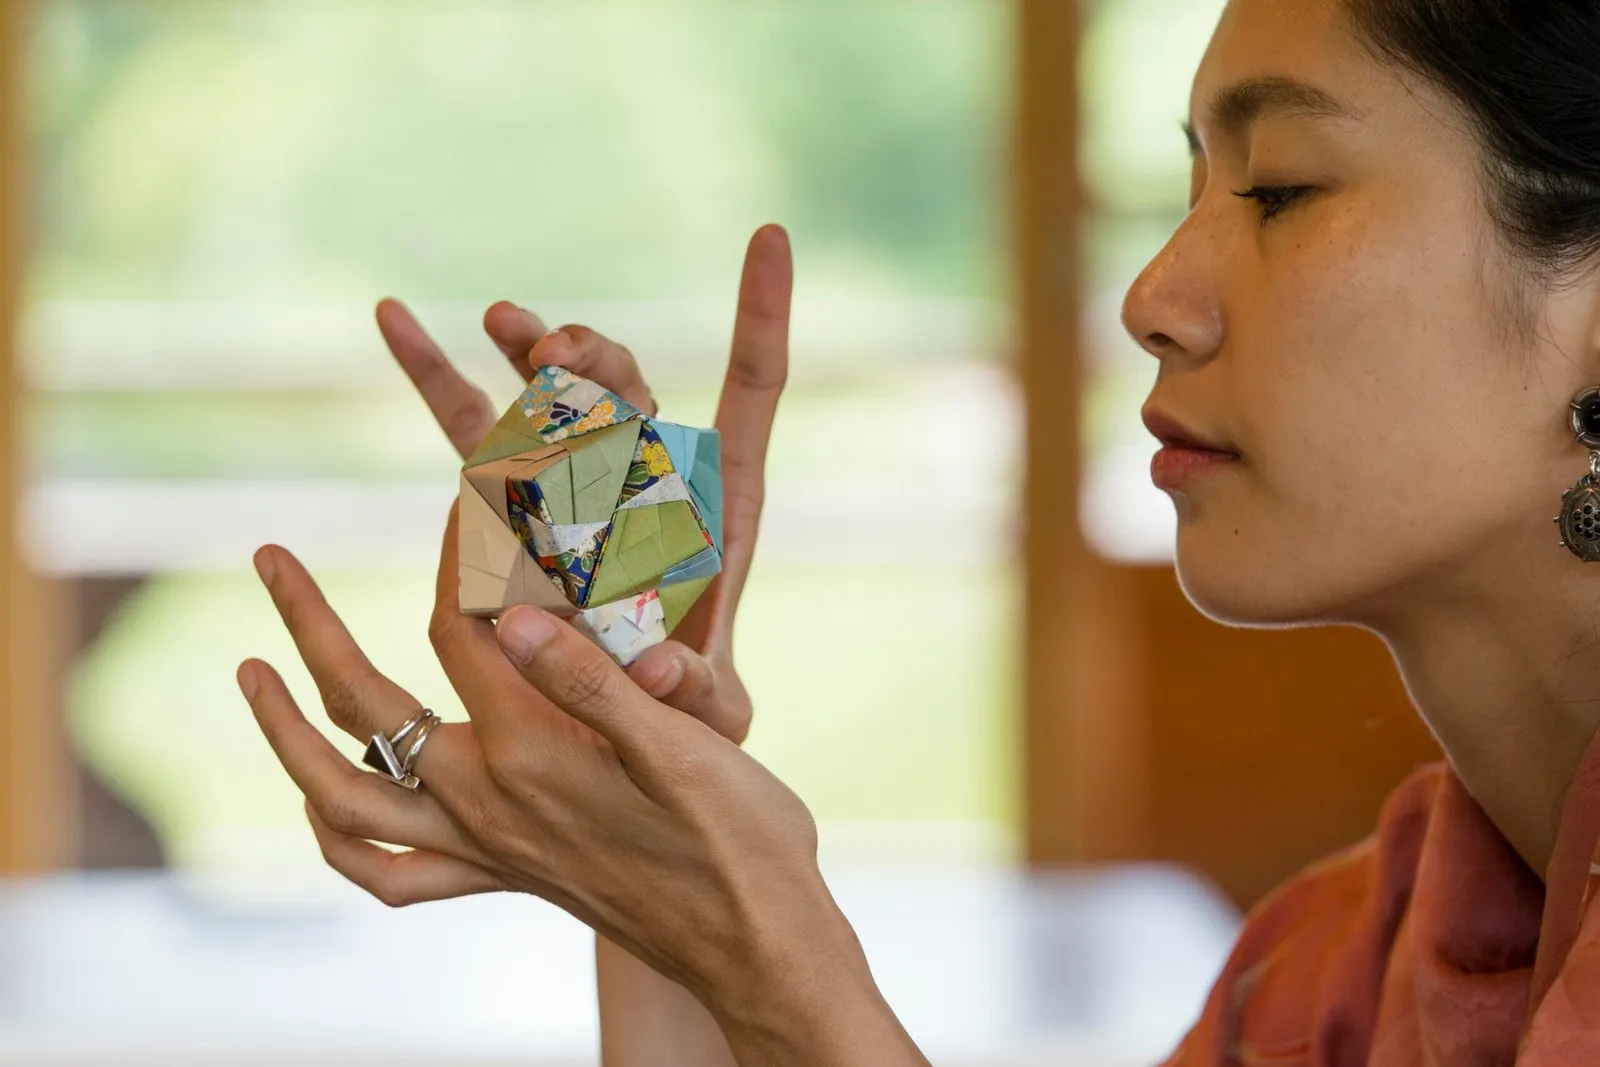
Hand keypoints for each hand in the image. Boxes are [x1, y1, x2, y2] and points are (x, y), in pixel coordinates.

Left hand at [237, 513, 887, 1042]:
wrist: (756, 945)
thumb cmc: (738, 839)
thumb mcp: (684, 746)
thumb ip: (590, 680)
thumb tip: (512, 614)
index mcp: (530, 754)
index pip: (463, 625)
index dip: (457, 546)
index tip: (466, 482)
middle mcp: (486, 804)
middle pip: (363, 700)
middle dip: (308, 621)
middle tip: (267, 557)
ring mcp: (484, 847)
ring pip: (341, 795)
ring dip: (281, 733)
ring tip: (250, 675)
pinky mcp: (500, 877)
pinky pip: (388, 870)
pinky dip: (338, 833)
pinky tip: (321, 799)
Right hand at [375, 224, 791, 743]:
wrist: (641, 754)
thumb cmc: (695, 733)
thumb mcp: (710, 718)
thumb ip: (695, 696)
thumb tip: (663, 670)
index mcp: (715, 514)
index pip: (749, 395)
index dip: (760, 318)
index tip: (768, 237)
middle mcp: (650, 482)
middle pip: (635, 390)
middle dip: (603, 356)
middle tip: (563, 346)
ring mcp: (578, 486)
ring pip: (556, 395)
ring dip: (530, 353)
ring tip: (507, 321)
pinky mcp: (514, 506)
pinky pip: (475, 433)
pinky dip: (442, 378)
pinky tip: (394, 320)